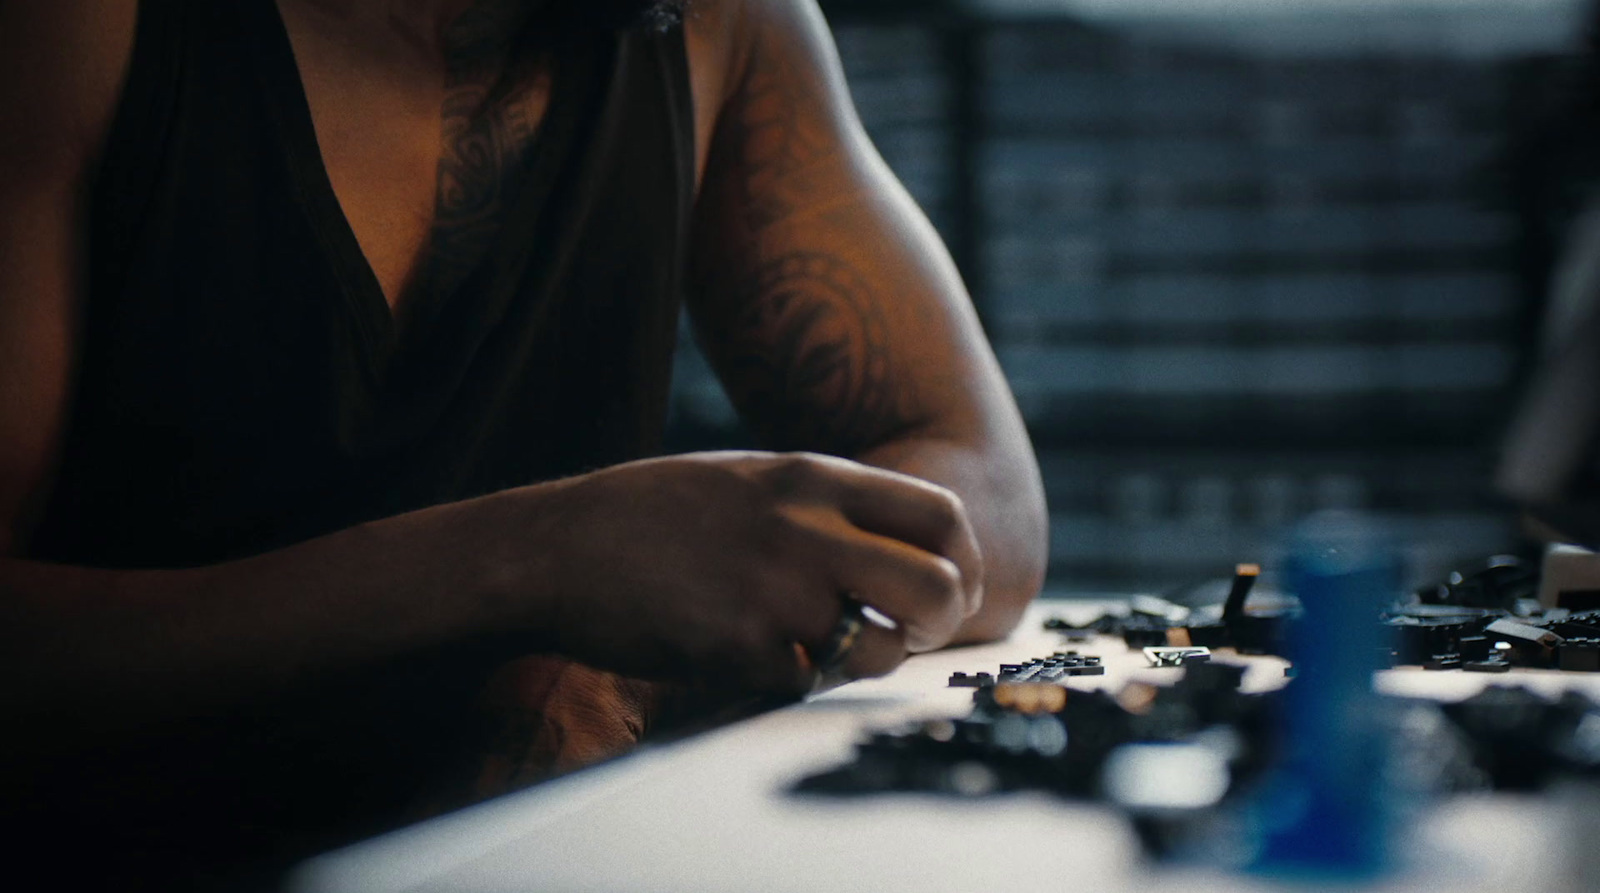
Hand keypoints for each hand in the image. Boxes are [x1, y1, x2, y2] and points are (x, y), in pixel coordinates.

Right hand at [512, 451, 982, 693]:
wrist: (560, 547)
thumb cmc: (654, 511)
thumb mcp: (751, 475)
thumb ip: (825, 501)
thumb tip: (897, 539)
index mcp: (813, 477)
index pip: (941, 514)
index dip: (961, 559)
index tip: (947, 584)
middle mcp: (807, 530)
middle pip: (936, 587)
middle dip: (939, 620)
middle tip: (911, 630)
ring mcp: (775, 592)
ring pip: (881, 647)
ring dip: (867, 657)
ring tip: (825, 644)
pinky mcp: (741, 650)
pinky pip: (809, 681)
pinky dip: (798, 677)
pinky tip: (759, 654)